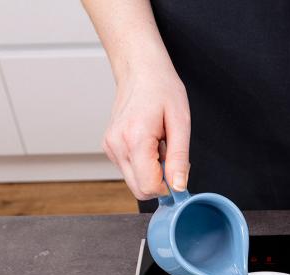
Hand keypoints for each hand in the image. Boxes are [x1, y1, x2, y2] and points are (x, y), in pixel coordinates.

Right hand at [103, 65, 190, 199]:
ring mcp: (110, 147)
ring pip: (134, 181)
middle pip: (140, 189)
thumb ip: (179, 158)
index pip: (149, 186)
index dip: (168, 187)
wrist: (139, 69)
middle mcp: (117, 146)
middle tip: (170, 154)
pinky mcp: (109, 147)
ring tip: (159, 143)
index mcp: (135, 139)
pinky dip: (143, 163)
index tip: (178, 173)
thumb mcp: (180, 123)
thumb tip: (178, 186)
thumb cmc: (161, 88)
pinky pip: (130, 169)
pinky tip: (149, 142)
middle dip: (160, 180)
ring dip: (152, 171)